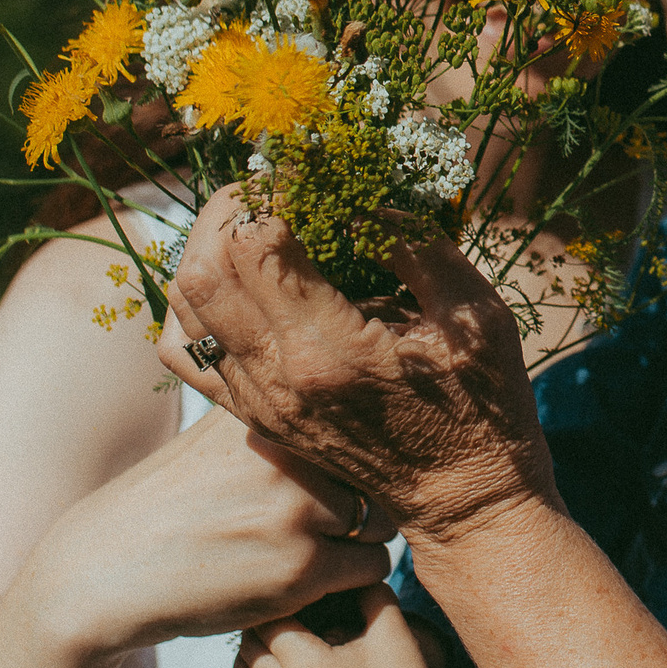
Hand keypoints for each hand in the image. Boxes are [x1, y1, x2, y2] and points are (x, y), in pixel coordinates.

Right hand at [17, 405, 395, 658]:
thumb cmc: (166, 505)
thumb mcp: (213, 435)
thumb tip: (338, 387)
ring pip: (383, 520)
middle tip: (319, 519)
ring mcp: (297, 508)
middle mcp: (287, 448)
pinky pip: (371, 568)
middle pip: (379, 470)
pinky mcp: (301, 568)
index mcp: (267, 406)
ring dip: (359, 539)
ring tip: (310, 548)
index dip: (359, 447)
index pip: (358, 416)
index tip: (341, 469)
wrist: (102, 573)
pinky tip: (304, 578)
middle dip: (362, 496)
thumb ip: (272, 414)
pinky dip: (347, 579)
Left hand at [154, 185, 557, 542]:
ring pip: (182, 304)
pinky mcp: (253, 415)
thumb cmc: (484, 406)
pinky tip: (236, 278)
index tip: (311, 167)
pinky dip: (194, 300)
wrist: (464, 500)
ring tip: (255, 220)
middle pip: (205, 265)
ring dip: (207, 246)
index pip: (260, 241)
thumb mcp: (475, 313)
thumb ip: (414, 244)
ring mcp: (258, 402)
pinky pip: (184, 349)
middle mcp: (279, 378)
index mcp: (333, 350)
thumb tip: (360, 193)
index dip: (278, 188)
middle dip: (234, 205)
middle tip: (277, 183)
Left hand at [232, 586, 440, 667]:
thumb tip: (352, 570)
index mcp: (305, 663)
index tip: (293, 596)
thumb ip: (368, 590)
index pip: (267, 622)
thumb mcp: (391, 627)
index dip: (277, 603)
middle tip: (284, 617)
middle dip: (261, 628)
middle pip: (248, 649)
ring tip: (272, 649)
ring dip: (249, 662)